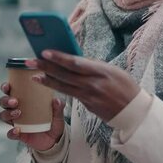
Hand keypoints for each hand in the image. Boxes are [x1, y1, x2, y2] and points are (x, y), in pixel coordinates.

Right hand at [0, 82, 65, 150]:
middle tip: (15, 101)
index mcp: (24, 100)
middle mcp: (16, 110)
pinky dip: (11, 132)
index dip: (5, 87)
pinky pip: (10, 133)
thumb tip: (56, 100)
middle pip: (3, 102)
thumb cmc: (53, 121)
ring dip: (8, 113)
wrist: (55, 139)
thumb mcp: (58, 113)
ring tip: (18, 113)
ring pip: (3, 116)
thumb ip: (58, 106)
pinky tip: (17, 130)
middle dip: (6, 101)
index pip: (11, 91)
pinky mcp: (18, 135)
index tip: (8, 86)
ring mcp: (16, 122)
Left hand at [26, 50, 140, 121]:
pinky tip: (48, 83)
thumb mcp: (112, 70)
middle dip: (45, 67)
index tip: (44, 51)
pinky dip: (57, 88)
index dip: (59, 57)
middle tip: (29, 61)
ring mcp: (88, 96)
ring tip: (33, 75)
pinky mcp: (86, 105)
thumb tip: (73, 59)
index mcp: (101, 71)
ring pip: (63, 87)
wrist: (133, 110)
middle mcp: (93, 84)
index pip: (75, 63)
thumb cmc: (124, 85)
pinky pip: (69, 94)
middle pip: (64, 75)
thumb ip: (93, 66)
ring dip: (46, 80)